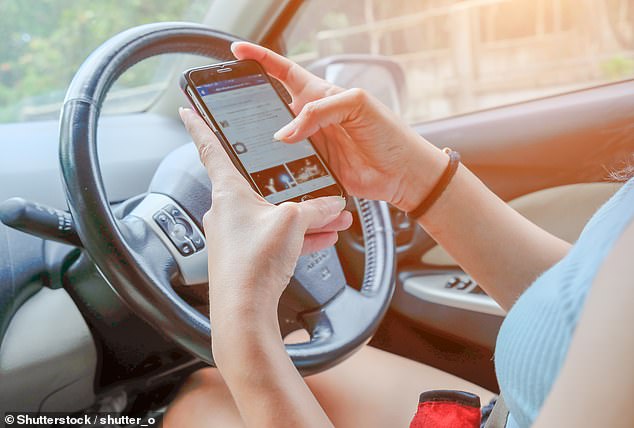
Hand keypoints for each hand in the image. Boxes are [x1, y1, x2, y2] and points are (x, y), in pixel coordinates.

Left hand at [178, 107, 351, 344]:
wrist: (244, 314)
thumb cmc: (252, 263)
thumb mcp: (293, 222)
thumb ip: (315, 208)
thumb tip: (333, 204)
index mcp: (228, 192)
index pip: (210, 148)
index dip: (201, 126)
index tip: (189, 110)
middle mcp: (227, 211)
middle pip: (262, 187)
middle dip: (295, 188)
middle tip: (317, 185)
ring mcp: (237, 235)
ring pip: (275, 215)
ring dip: (305, 215)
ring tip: (334, 216)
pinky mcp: (248, 257)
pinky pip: (278, 238)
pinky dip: (299, 236)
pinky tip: (325, 237)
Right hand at [232, 42, 446, 211]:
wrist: (403, 173)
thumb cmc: (389, 134)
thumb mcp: (356, 106)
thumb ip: (318, 112)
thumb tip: (285, 133)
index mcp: (321, 95)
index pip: (284, 72)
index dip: (261, 60)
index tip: (238, 53)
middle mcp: (312, 118)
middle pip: (272, 107)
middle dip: (251, 104)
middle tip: (232, 105)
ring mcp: (311, 144)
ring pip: (275, 139)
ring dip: (261, 140)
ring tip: (245, 140)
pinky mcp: (312, 168)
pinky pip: (286, 165)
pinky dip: (275, 166)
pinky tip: (268, 166)